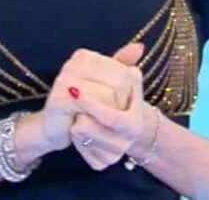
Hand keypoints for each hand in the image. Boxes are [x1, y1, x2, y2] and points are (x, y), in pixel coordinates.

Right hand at [33, 44, 138, 152]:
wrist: (54, 129)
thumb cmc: (80, 108)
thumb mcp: (104, 86)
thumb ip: (120, 66)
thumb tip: (139, 47)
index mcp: (84, 57)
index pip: (124, 72)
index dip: (125, 93)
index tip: (111, 105)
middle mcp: (73, 64)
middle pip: (120, 83)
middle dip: (118, 105)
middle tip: (104, 115)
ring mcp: (64, 79)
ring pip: (109, 97)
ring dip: (107, 115)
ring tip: (94, 120)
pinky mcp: (60, 99)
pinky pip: (92, 109)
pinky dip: (94, 121)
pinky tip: (83, 123)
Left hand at [69, 42, 153, 170]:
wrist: (114, 128)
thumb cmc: (114, 98)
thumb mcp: (118, 81)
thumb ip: (123, 64)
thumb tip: (138, 47)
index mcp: (135, 120)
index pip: (113, 116)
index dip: (92, 102)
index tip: (74, 88)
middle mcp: (128, 140)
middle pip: (95, 131)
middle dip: (82, 113)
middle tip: (70, 98)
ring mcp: (116, 153)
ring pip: (87, 140)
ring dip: (76, 126)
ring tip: (75, 115)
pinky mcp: (102, 163)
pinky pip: (86, 155)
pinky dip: (77, 143)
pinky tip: (75, 130)